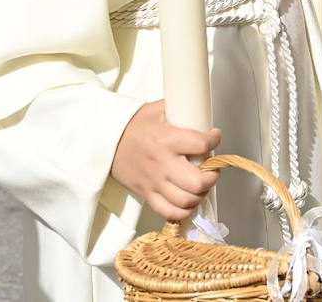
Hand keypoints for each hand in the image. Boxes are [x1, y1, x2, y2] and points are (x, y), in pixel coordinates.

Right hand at [110, 101, 221, 221]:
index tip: (214, 137)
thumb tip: (200, 111)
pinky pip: (169, 212)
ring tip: (201, 184)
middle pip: (197, 181)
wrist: (106, 141)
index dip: (214, 140)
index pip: (201, 144)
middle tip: (211, 169)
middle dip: (212, 176)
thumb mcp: (158, 110)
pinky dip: (184, 211)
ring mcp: (154, 182)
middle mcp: (163, 163)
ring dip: (200, 194)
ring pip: (186, 200)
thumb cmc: (134, 125)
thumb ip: (180, 110)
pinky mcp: (147, 194)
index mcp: (167, 139)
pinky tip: (189, 201)